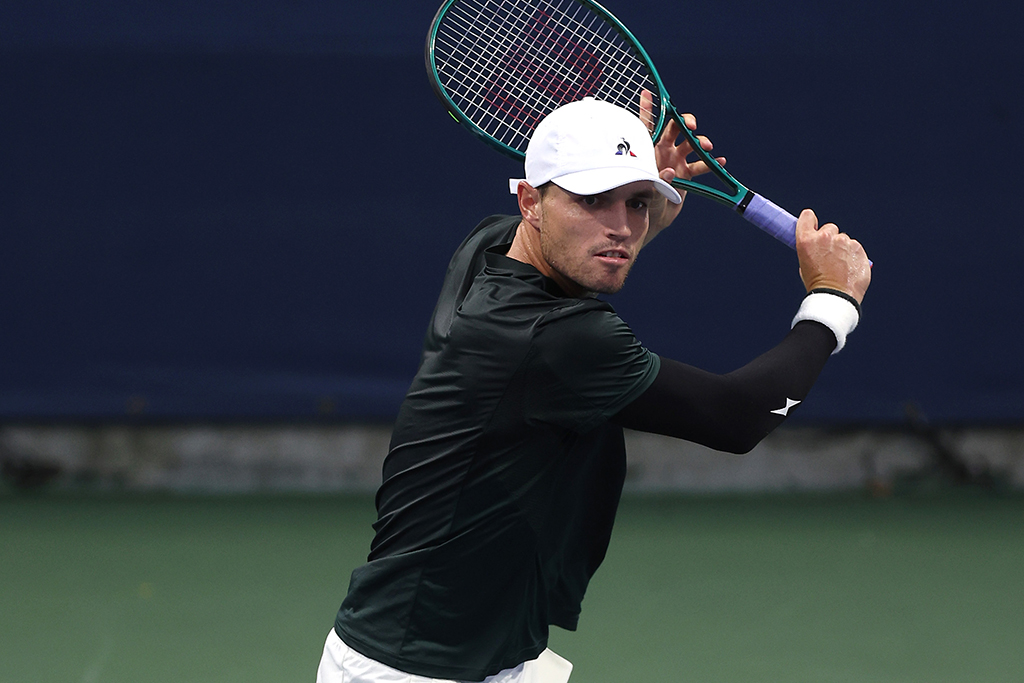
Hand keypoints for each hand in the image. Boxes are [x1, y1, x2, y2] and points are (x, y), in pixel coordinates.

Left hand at [637, 90, 725, 239]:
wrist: (655, 215)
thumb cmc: (645, 200)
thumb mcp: (648, 190)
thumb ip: (657, 180)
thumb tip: (667, 171)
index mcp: (649, 149)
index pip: (647, 125)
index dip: (646, 108)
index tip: (646, 92)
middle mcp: (664, 149)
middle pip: (676, 128)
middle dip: (685, 123)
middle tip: (691, 126)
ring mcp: (677, 159)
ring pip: (692, 144)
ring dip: (701, 142)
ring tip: (708, 147)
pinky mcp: (688, 172)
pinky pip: (702, 165)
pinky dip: (712, 163)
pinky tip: (720, 162)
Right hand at [795, 209, 870, 303]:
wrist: (836, 296)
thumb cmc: (818, 284)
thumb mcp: (804, 264)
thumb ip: (812, 248)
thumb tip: (819, 244)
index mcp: (806, 240)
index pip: (807, 216)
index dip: (810, 221)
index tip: (813, 227)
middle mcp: (825, 237)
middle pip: (829, 228)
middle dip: (830, 239)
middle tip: (829, 256)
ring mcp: (843, 241)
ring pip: (843, 239)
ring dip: (842, 248)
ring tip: (840, 266)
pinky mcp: (857, 247)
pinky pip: (855, 247)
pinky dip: (853, 255)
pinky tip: (849, 268)